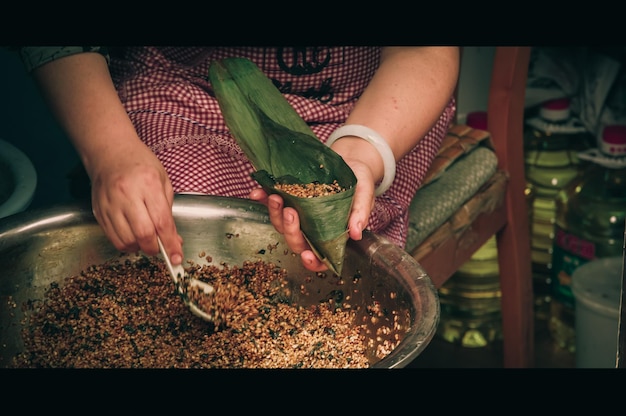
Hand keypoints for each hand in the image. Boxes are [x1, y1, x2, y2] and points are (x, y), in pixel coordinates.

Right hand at [88, 145, 183, 264]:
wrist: (110, 152)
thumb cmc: (140, 164)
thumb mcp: (163, 181)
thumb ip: (168, 212)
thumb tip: (174, 240)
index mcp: (148, 184)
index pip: (161, 222)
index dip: (170, 244)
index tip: (177, 257)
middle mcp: (127, 195)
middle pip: (143, 234)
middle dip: (154, 248)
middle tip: (159, 246)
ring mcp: (110, 204)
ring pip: (126, 240)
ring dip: (139, 246)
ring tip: (145, 238)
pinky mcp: (99, 211)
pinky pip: (113, 238)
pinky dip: (126, 243)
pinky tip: (132, 235)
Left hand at [249, 158, 376, 272]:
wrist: (349, 160)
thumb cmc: (359, 181)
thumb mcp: (365, 194)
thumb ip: (360, 213)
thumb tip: (356, 233)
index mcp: (333, 234)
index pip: (321, 258)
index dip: (312, 262)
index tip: (307, 255)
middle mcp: (313, 229)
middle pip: (297, 241)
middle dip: (290, 231)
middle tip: (291, 212)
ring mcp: (299, 215)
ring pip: (281, 225)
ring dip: (275, 214)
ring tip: (276, 197)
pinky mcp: (289, 199)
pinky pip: (272, 203)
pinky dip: (262, 198)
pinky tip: (257, 192)